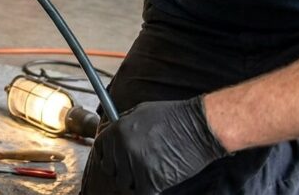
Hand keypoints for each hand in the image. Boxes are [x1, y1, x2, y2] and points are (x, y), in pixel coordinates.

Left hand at [91, 97, 227, 193]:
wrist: (198, 126)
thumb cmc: (174, 117)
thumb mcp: (141, 112)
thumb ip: (124, 125)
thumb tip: (114, 135)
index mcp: (117, 130)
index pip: (99, 150)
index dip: (107, 157)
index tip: (114, 162)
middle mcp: (122, 147)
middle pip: (111, 170)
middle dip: (122, 171)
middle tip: (136, 170)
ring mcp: (135, 164)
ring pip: (125, 184)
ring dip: (136, 182)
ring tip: (150, 174)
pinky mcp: (151, 179)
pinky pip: (142, 192)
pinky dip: (149, 191)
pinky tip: (157, 183)